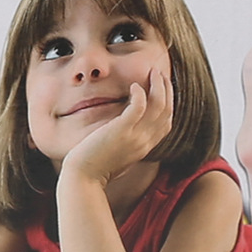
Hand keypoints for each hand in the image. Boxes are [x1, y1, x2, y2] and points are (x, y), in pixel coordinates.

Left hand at [57, 67, 171, 188]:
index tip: (163, 89)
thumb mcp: (119, 156)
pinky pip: (138, 107)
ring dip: (158, 86)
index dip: (168, 103)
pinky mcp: (121, 131)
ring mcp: (135, 137)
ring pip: (158, 106)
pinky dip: (140, 94)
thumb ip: (128, 144)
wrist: (83, 179)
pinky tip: (134, 85)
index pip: (166, 123)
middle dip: (167, 90)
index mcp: (145, 148)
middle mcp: (145, 142)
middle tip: (160, 73)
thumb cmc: (95, 168)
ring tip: (153, 72)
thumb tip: (126, 132)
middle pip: (167, 112)